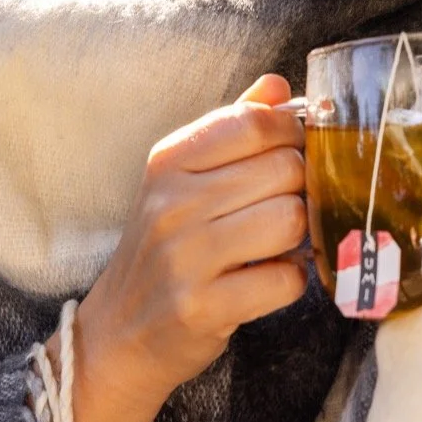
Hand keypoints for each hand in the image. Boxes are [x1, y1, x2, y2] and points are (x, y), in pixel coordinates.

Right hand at [49, 73, 307, 421]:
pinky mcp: (202, 307)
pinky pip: (286, 279)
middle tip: (292, 205)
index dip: (294, 134)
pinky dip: (292, 280)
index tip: (298, 152)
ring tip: (281, 244)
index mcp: (168, 161)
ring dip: (300, 235)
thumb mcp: (182, 180)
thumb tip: (277, 86)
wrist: (118, 335)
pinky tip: (271, 279)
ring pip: (290, 220)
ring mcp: (185, 257)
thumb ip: (232, 128)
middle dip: (303, 188)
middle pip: (285, 170)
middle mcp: (171, 204)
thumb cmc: (164, 249)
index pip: (255, 122)